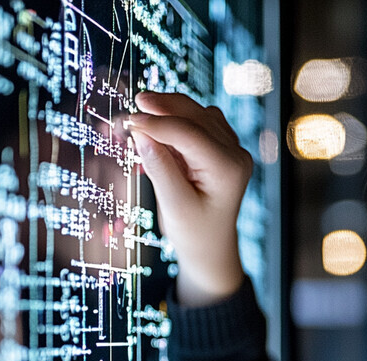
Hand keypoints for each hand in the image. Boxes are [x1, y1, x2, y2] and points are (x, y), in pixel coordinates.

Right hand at [128, 92, 252, 305]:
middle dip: (163, 109)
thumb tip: (141, 133)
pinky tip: (157, 129)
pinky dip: (177, 121)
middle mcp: (235, 155)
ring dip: (169, 111)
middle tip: (133, 107)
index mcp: (228, 170)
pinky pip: (199, 123)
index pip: (190, 134)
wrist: (210, 247)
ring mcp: (231, 150)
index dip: (158, 124)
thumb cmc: (194, 233)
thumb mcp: (174, 205)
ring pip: (198, 115)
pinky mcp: (221, 149)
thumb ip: (160, 168)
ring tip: (141, 117)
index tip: (130, 122)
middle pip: (197, 117)